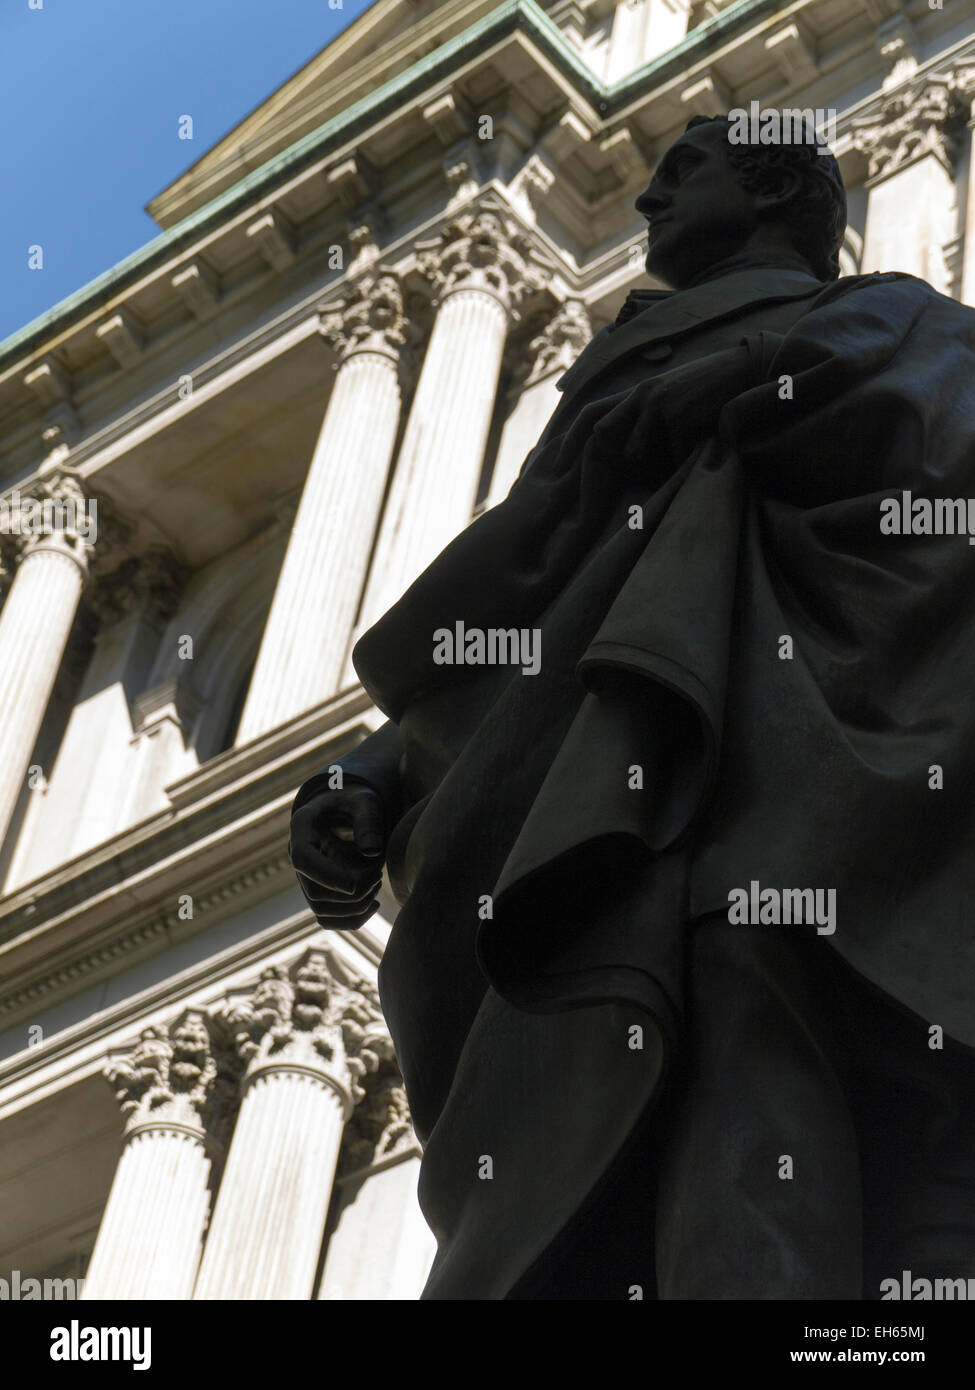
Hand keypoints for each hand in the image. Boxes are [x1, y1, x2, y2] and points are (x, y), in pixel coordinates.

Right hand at [289, 782, 386, 927]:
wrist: (348, 809)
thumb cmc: (357, 801)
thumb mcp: (366, 801)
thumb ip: (369, 821)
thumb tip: (372, 853)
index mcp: (303, 828)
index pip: (304, 860)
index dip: (328, 876)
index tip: (356, 883)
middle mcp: (299, 855)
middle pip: (315, 892)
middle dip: (353, 891)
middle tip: (378, 874)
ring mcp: (307, 877)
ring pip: (322, 912)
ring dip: (355, 907)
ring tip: (376, 882)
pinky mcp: (321, 891)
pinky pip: (330, 919)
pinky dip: (353, 919)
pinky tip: (374, 904)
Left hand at [587, 345, 757, 467]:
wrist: (740, 372)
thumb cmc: (704, 392)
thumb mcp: (668, 399)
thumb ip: (644, 420)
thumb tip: (625, 454)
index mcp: (635, 394)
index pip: (592, 414)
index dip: (570, 437)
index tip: (557, 462)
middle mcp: (640, 395)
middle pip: (601, 429)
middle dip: (588, 455)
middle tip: (572, 478)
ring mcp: (658, 404)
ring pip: (636, 449)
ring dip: (650, 460)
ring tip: (664, 455)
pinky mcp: (677, 415)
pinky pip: (673, 452)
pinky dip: (684, 455)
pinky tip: (699, 442)